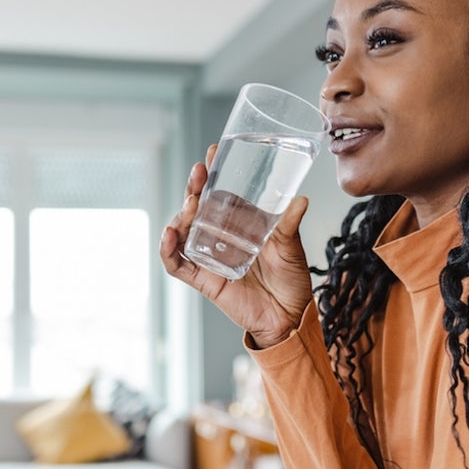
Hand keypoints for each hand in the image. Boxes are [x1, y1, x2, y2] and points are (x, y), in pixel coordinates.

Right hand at [160, 145, 314, 347]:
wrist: (289, 317)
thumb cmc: (291, 279)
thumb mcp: (291, 247)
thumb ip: (290, 224)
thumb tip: (300, 199)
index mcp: (239, 223)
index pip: (219, 193)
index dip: (213, 173)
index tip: (214, 152)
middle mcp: (220, 237)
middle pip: (197, 208)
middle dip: (193, 188)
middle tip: (199, 173)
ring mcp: (208, 256)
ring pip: (183, 231)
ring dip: (181, 214)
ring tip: (191, 203)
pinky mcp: (203, 279)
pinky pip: (177, 263)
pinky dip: (168, 250)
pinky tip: (170, 235)